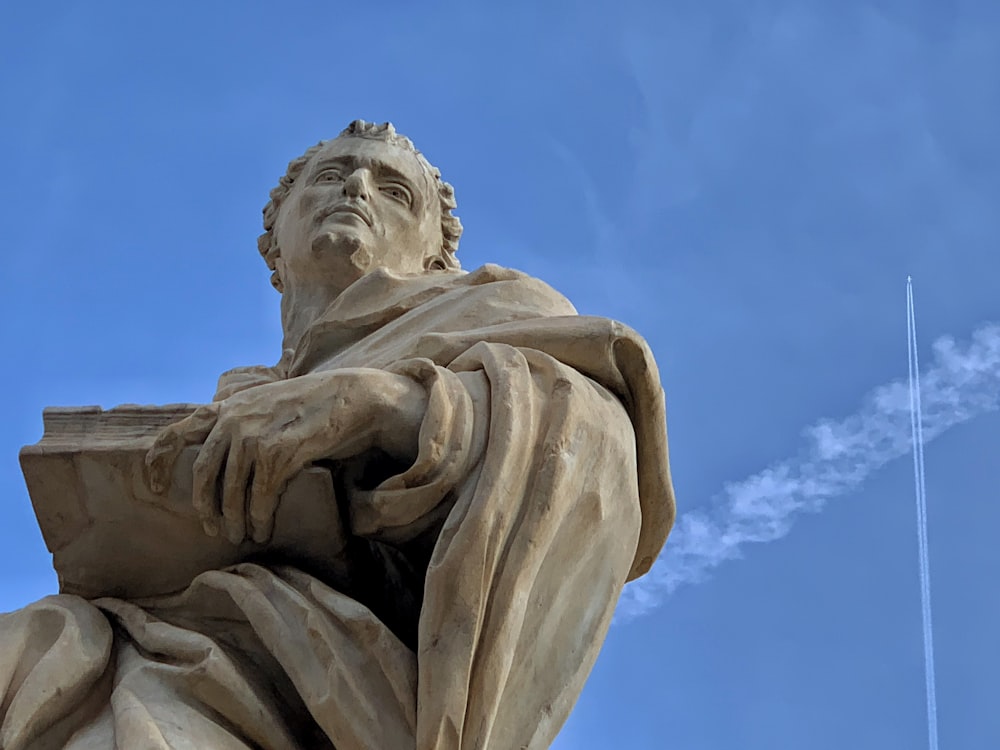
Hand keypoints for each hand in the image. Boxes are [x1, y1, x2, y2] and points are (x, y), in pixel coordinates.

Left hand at [145, 368, 425, 544]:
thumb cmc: (311, 405)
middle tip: (213, 529)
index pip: (173, 435)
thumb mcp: (264, 404)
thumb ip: (238, 421)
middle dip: (205, 509)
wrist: (354, 397)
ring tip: (242, 536)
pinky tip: (263, 529)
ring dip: (234, 520)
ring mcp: (254, 436)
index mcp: (226, 407)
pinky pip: (261, 498)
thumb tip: (216, 457)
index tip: (157, 491)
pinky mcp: (279, 453)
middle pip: (202, 476)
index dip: (158, 466)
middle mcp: (233, 419)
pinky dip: (260, 518)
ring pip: (230, 492)